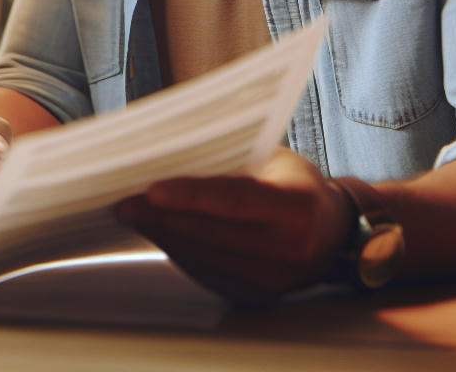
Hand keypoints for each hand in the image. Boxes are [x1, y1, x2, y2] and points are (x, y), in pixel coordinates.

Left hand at [113, 147, 351, 304]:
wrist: (330, 229)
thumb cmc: (295, 184)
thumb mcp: (273, 161)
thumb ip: (230, 164)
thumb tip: (168, 159)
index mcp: (300, 208)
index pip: (236, 200)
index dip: (191, 196)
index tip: (151, 189)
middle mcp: (292, 250)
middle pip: (213, 233)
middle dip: (163, 217)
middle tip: (125, 201)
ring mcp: (275, 280)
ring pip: (204, 257)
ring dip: (164, 235)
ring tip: (134, 214)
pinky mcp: (257, 296)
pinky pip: (207, 273)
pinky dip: (178, 251)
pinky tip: (159, 233)